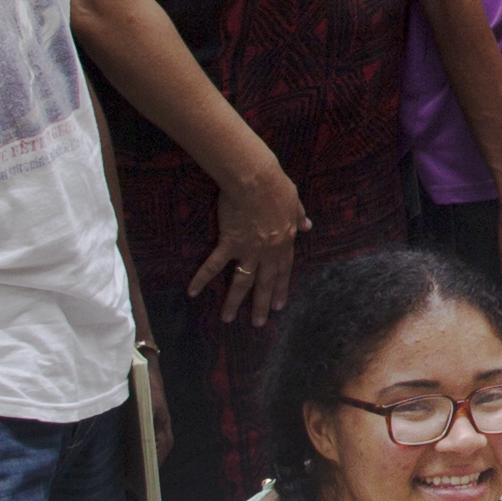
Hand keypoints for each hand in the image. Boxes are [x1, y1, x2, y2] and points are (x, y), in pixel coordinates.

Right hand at [201, 159, 304, 320]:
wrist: (255, 178)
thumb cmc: (276, 185)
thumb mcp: (294, 201)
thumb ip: (299, 217)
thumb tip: (308, 225)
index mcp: (284, 240)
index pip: (283, 270)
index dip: (281, 288)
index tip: (279, 304)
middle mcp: (268, 250)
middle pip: (265, 282)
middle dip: (262, 304)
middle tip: (259, 322)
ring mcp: (249, 249)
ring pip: (242, 281)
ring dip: (234, 302)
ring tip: (227, 319)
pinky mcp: (229, 243)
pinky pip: (214, 265)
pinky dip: (202, 278)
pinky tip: (193, 292)